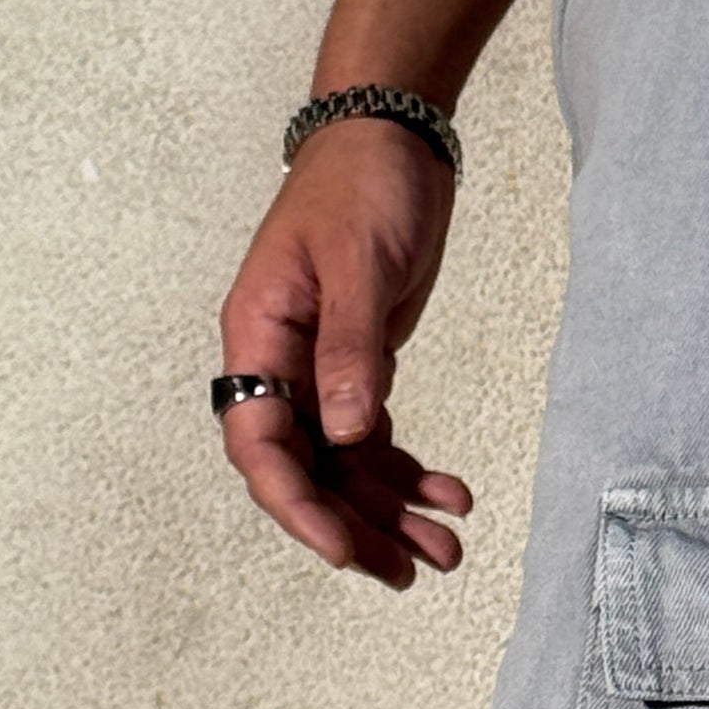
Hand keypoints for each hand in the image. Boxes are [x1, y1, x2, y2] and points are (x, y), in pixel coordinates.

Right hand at [216, 120, 471, 588]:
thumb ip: (352, 349)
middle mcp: (279, 362)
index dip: (297, 505)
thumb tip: (342, 433)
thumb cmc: (363, 185)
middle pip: (305, 470)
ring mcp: (317, 369)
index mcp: (259, 337)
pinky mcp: (358, 366)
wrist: (392, 138)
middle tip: (410, 570)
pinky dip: (408, 472)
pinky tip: (450, 495)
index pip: (261, 443)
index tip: (342, 549)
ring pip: (343, 464)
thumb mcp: (360, 264)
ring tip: (446, 550)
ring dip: (389, 511)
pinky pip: (372, 438)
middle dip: (354, 526)